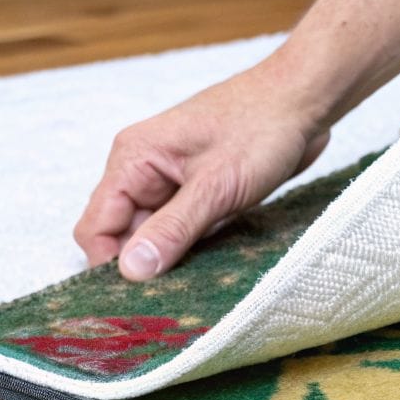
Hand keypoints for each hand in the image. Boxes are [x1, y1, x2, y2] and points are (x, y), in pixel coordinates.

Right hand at [74, 64, 331, 279]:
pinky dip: (191, 248)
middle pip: (122, 235)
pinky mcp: (199, 190)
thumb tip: (131, 271)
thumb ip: (172, 229)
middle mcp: (144, 170)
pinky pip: (181, 229)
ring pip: (153, 235)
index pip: (95, 226)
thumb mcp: (216, 186)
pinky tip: (210, 266)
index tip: (137, 298)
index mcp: (133, 159)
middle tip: (170, 299)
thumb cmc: (262, 127)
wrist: (305, 100)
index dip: (110, 264)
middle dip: (141, 266)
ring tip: (193, 285)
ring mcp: (172, 180)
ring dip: (169, 260)